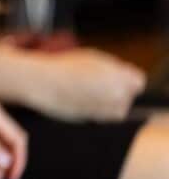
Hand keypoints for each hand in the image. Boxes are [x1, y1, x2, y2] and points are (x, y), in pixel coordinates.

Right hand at [29, 48, 144, 122]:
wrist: (41, 82)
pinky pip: (101, 118)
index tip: (114, 76)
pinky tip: (79, 100)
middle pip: (127, 97)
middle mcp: (117, 95)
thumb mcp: (93, 58)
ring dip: (107, 104)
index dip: (125, 78)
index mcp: (120, 77)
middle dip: (116, 91)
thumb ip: (114, 68)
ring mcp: (105, 110)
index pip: (138, 82)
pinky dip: (95, 111)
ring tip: (86, 93)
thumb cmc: (63, 67)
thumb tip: (123, 76)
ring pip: (116, 110)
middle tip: (96, 84)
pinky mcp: (92, 121)